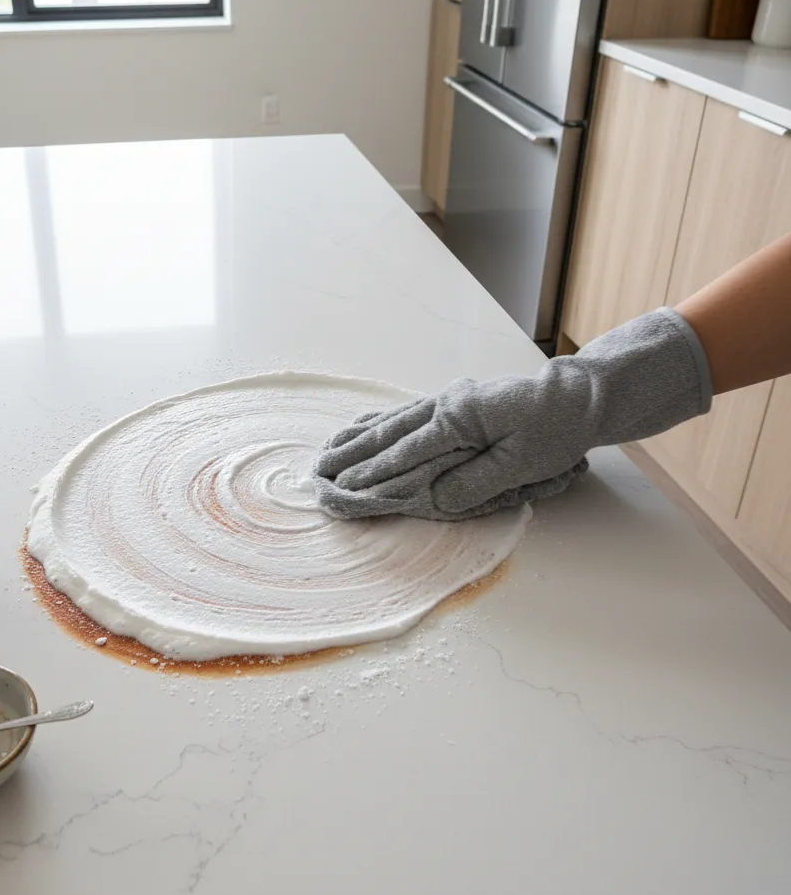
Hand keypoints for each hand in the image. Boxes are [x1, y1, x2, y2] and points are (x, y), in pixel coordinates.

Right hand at [313, 309, 711, 520]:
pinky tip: (358, 429)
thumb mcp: (522, 463)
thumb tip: (433, 498)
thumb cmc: (554, 430)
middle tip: (318, 476)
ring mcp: (445, 400)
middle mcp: (444, 405)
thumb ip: (475, 482)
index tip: (343, 492)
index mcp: (460, 420)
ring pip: (390, 422)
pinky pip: (404, 412)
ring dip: (355, 441)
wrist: (576, 395)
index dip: (373, 476)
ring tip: (325, 455)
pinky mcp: (450, 402)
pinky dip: (376, 422)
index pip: (407, 454)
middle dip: (351, 458)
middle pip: (388, 436)